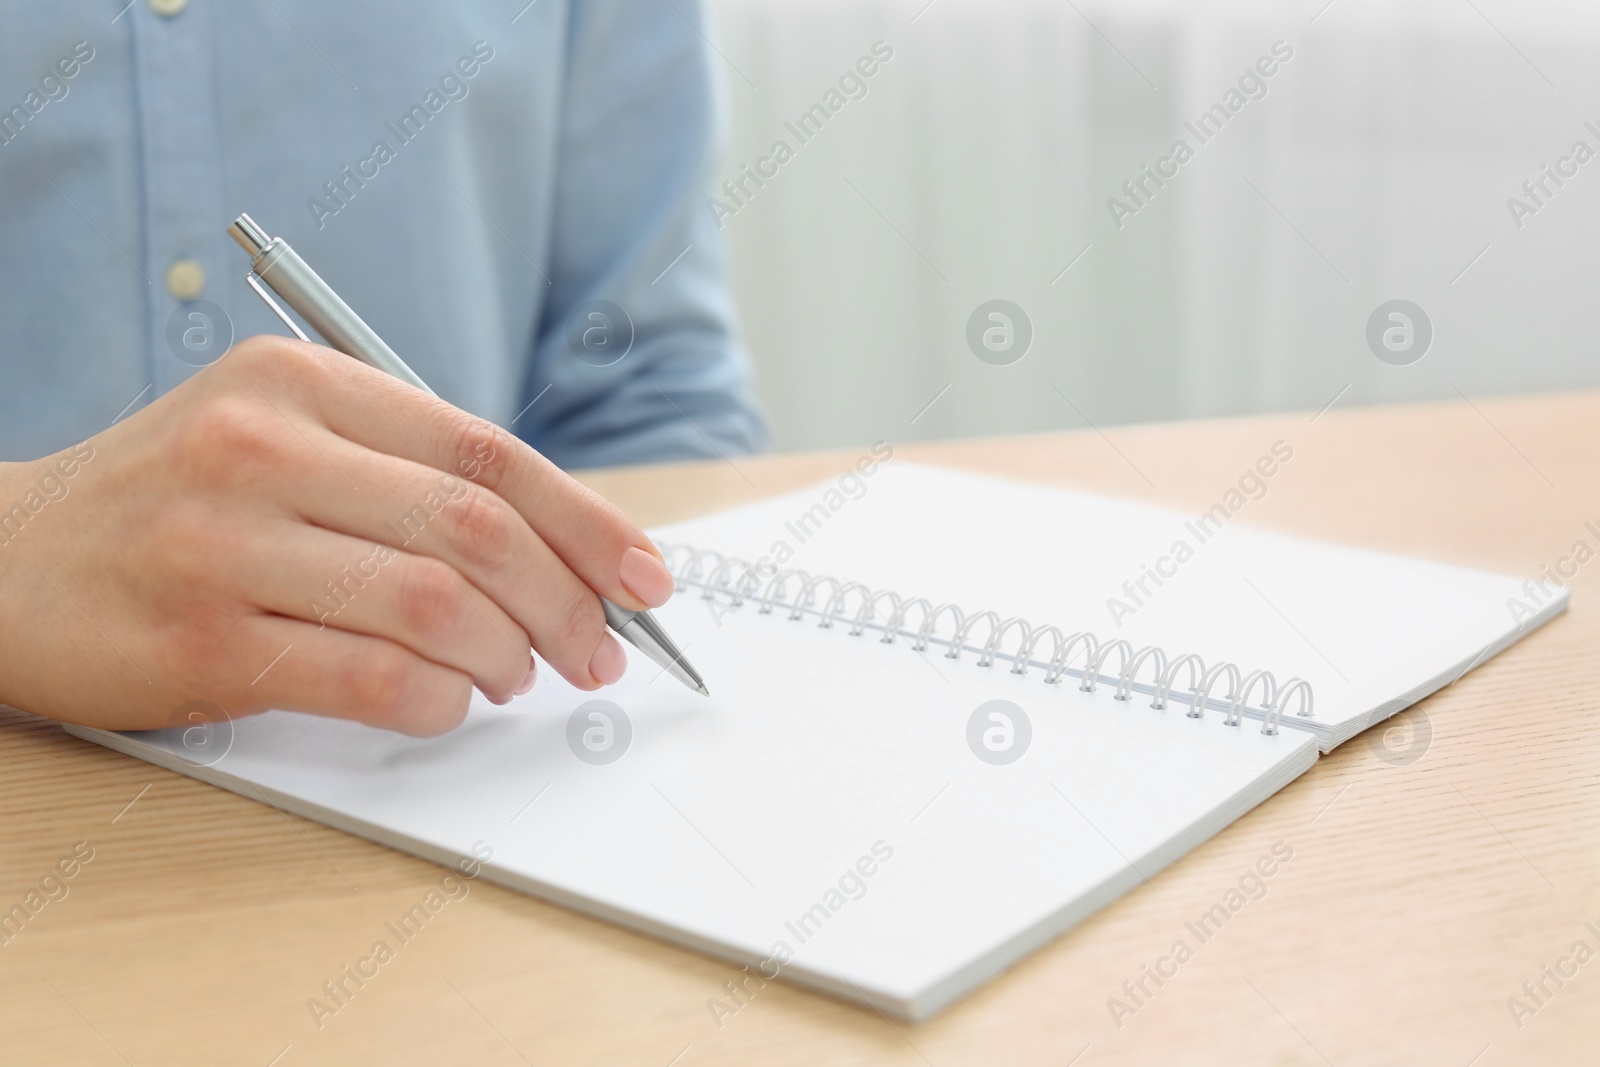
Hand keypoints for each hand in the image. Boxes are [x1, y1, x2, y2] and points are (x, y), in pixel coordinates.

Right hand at [0, 336, 677, 735]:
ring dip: (507, 654)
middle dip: (566, 601)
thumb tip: (559, 546)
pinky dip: (439, 700)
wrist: (6, 559)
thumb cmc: (174, 500)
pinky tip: (449, 701)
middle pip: (475, 527)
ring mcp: (225, 544)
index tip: (645, 576)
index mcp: (303, 382)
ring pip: (432, 604)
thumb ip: (406, 471)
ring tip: (516, 673)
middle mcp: (263, 448)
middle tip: (596, 648)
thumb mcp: (282, 435)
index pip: (488, 452)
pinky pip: (370, 678)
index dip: (587, 522)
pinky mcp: (201, 641)